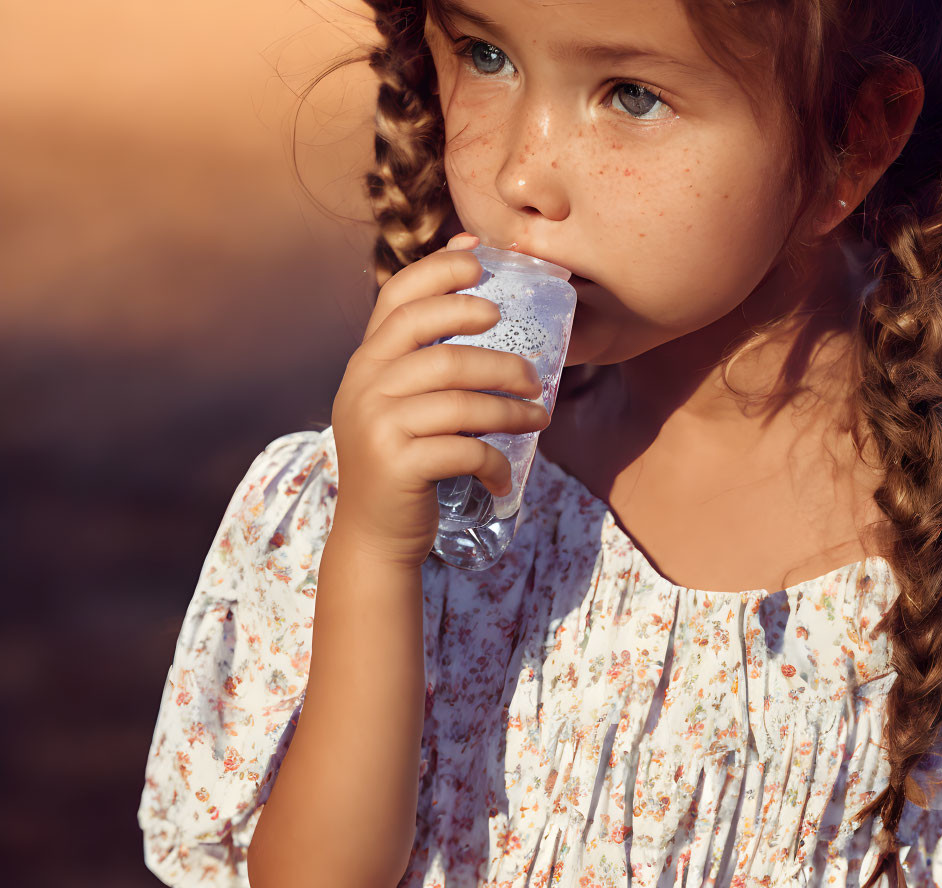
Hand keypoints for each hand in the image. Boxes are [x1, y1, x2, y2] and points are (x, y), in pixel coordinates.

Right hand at [329, 233, 551, 567]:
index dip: (439, 273)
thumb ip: (424, 363)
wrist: (374, 535)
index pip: (397, 300)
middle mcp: (364, 385)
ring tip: (539, 419)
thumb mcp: (400, 404)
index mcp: (366, 363)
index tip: (481, 261)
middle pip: (442, 351)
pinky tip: (505, 475)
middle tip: (533, 373)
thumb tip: (483, 312)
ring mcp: (377, 424)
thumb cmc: (403, 461)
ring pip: (461, 401)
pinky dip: (495, 462)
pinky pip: (465, 449)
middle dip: (498, 358)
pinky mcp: (397, 464)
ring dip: (511, 410)